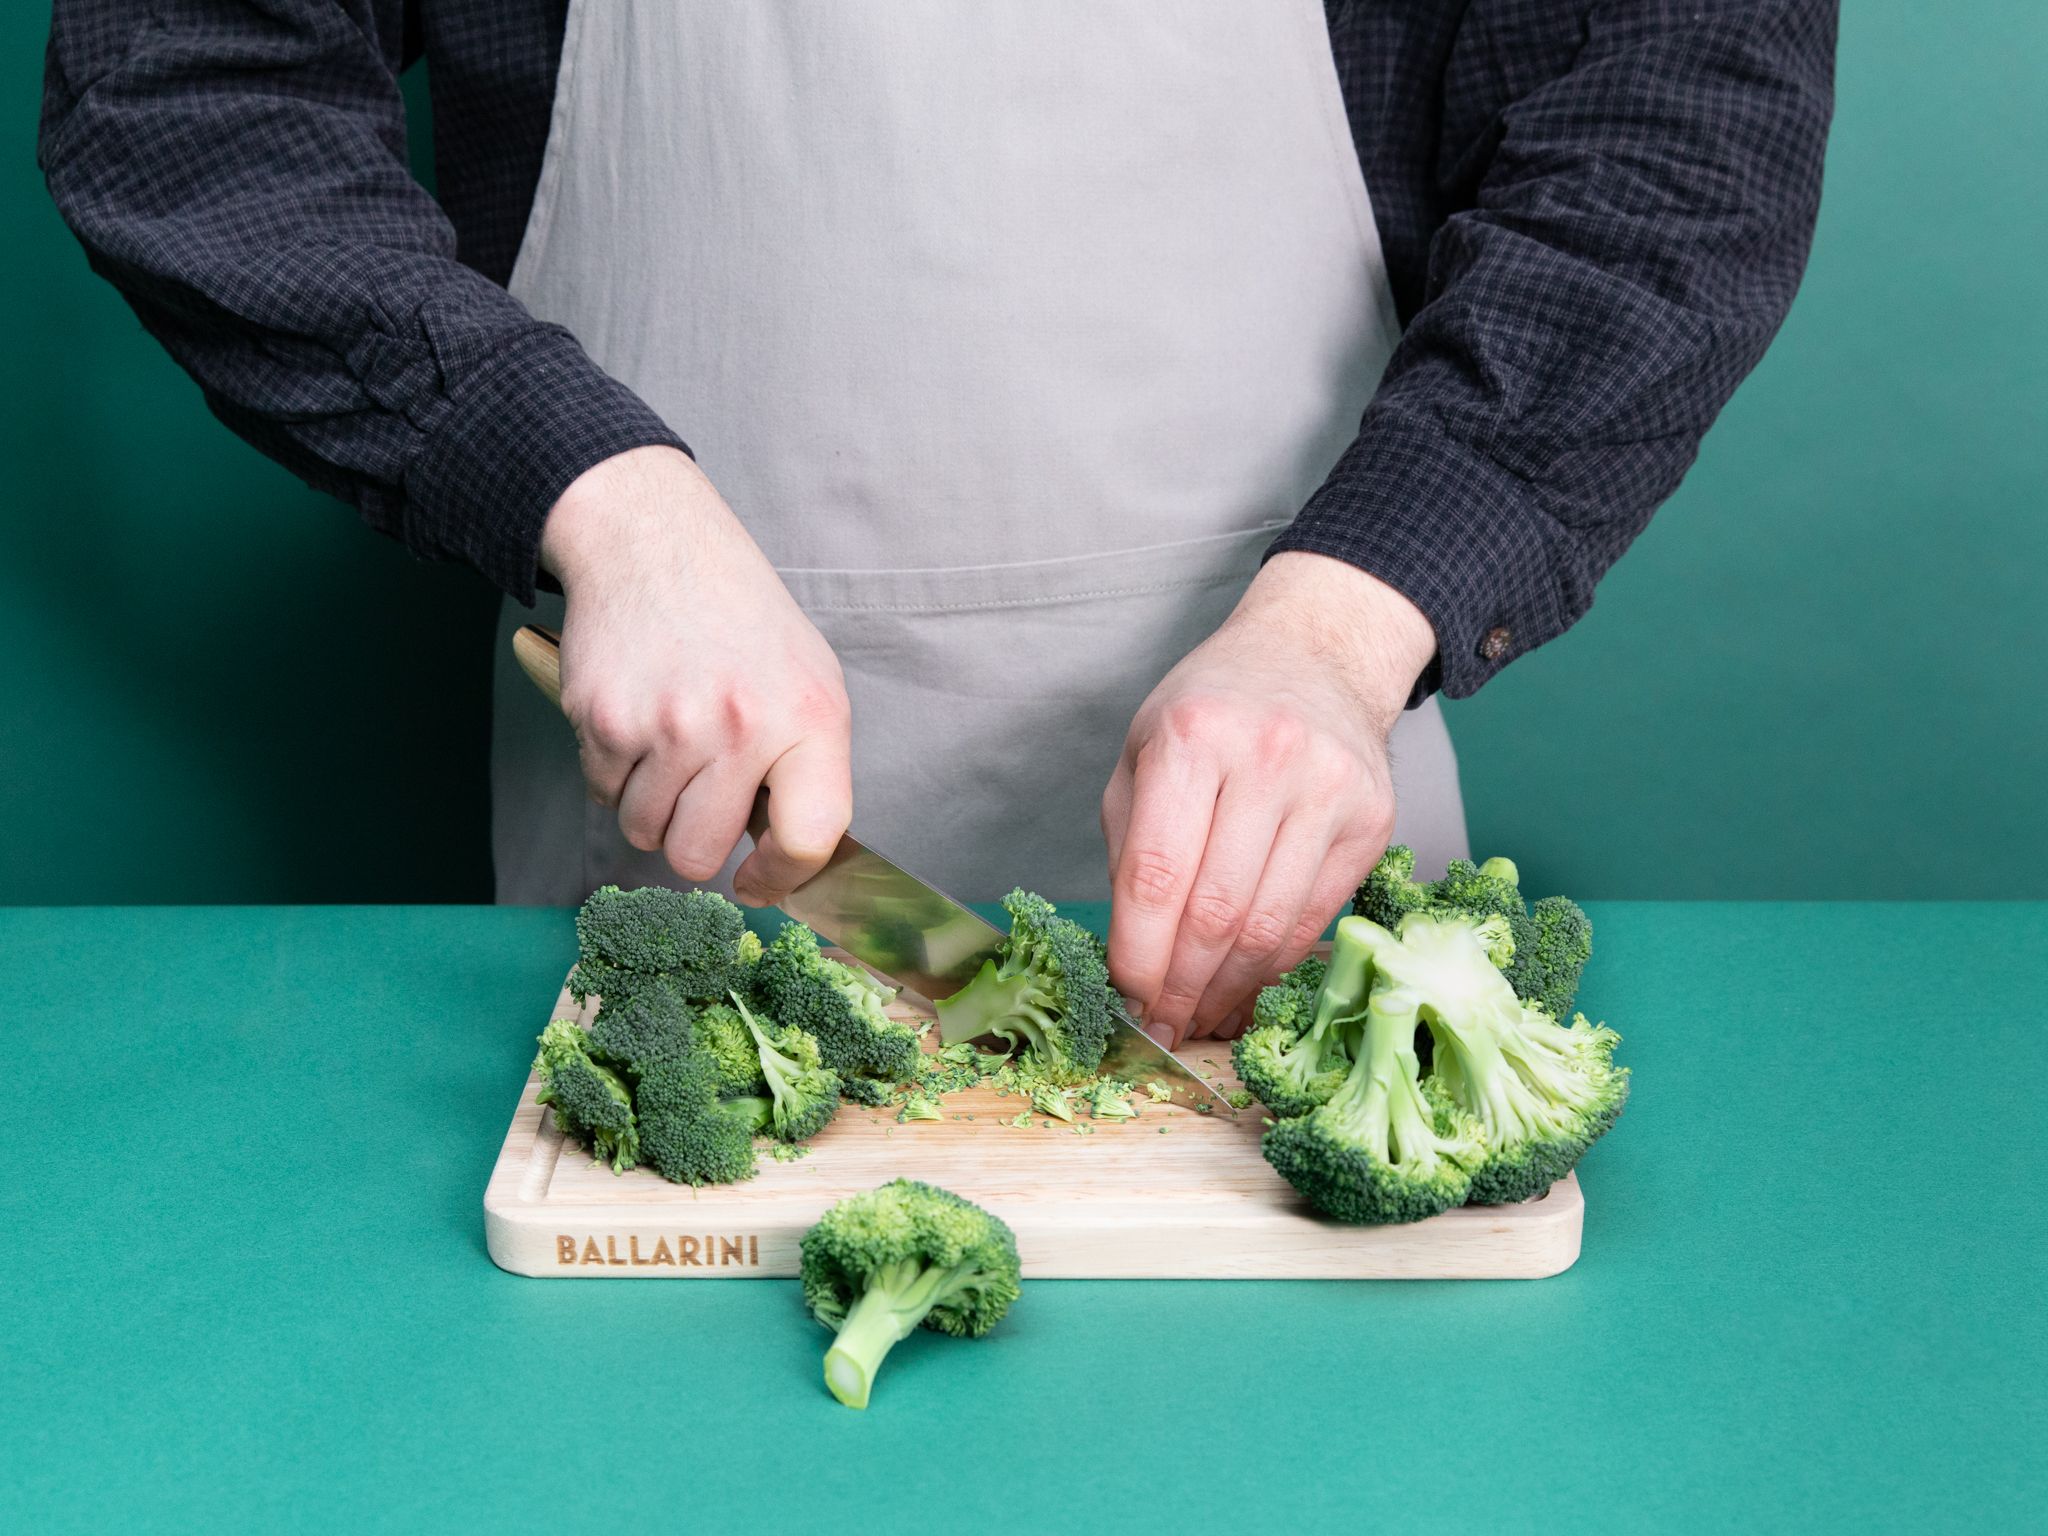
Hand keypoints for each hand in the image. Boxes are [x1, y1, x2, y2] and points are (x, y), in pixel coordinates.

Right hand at [538, 446, 852, 905]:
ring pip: (642, 831)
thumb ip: (805, 769)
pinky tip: (636, 717)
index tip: (759, 881)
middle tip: (700, 793)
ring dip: (650, 805)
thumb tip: (787, 856)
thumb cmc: (738, 619)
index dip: (783, 877)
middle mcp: (740, 725)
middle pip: (699, 855)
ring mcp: (667, 725)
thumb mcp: (805, 682)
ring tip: (669, 744)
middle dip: (694, 840)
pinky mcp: (603, 719)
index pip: (810, 837)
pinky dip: (613, 771)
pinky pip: (601, 792)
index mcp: (809, 717)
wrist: (654, 542)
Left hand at [1100, 552, 1435, 1046]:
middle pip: (1217, 915)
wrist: (1314, 655)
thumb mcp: (1143, 752)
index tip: (1123, 1001)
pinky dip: (1273, 966)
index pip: (1158, 877)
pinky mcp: (1373, 822)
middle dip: (1180, 988)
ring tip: (1198, 1019)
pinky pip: (1313, 919)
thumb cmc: (1210, 709)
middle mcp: (1267, 760)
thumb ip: (1130, 848)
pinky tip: (1244, 986)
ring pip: (1270, 930)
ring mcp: (1330, 791)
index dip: (1138, 956)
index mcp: (1193, 739)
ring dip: (1228, 990)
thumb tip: (1130, 958)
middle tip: (1159, 1029)